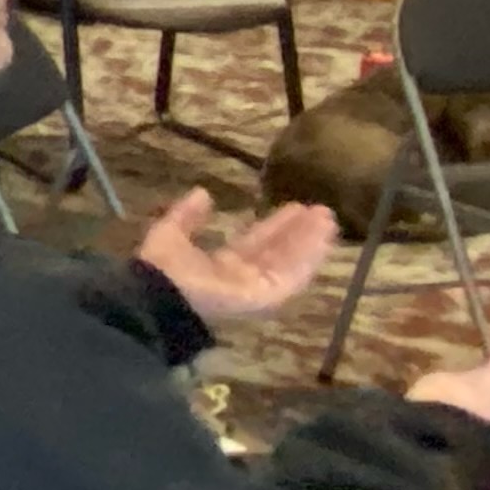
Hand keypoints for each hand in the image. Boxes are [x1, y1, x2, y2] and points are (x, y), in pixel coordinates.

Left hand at [136, 192, 334, 327]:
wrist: (160, 296)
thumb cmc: (162, 268)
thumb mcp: (171, 233)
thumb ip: (187, 215)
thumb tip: (203, 193)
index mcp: (219, 267)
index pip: (254, 244)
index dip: (274, 226)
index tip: (294, 208)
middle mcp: (242, 278)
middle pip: (277, 253)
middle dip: (298, 232)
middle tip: (321, 211)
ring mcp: (257, 289)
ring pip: (289, 262)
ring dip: (309, 241)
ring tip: (329, 218)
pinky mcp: (267, 297)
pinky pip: (293, 275)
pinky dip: (309, 256)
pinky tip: (324, 237)